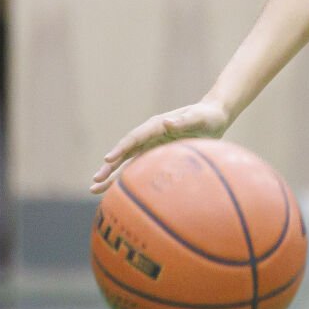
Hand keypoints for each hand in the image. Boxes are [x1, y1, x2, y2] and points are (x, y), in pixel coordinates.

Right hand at [90, 99, 230, 193]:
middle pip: (125, 152)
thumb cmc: (207, 116)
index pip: (135, 138)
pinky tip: (115, 191)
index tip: (108, 159)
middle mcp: (150, 135)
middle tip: (95, 181)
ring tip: (94, 189)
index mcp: (157, 125)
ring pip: (127, 162)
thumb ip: (184, 121)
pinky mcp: (156, 155)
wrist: (213, 117)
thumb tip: (167, 122)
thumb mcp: (198, 118)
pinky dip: (126, 178)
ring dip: (111, 175)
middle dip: (109, 166)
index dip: (121, 148)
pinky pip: (138, 168)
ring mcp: (151, 146)